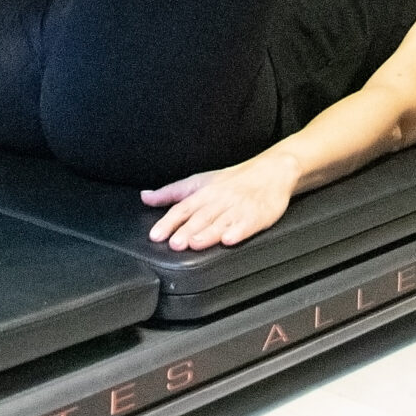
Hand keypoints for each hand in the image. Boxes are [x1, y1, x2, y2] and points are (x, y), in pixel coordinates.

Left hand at [141, 150, 297, 247]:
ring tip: (196, 244)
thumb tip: (144, 197)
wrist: (271, 171)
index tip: (156, 235)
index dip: (168, 222)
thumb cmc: (231, 180)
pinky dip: (238, 231)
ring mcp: (238, 207)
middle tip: (174, 243)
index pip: (182, 208)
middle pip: (201, 216)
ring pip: (221, 221)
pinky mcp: (258, 215)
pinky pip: (247, 224)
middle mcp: (219, 199)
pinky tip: (229, 239)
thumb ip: (171, 193)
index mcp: (204, 192)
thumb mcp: (198, 182)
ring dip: (208, 233)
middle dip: (187, 230)